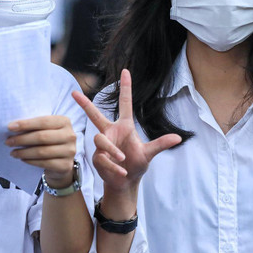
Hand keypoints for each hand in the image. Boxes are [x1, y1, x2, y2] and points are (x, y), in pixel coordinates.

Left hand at [6, 115, 76, 185]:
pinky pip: (44, 163)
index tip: (10, 127)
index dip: (26, 124)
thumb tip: (12, 127)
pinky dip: (30, 161)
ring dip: (24, 152)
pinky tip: (22, 159)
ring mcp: (70, 151)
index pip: (43, 121)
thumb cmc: (50, 142)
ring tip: (13, 152)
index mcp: (65, 122)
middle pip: (42, 137)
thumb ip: (35, 127)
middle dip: (22, 139)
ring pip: (42, 151)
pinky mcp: (66, 165)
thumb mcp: (46, 130)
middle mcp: (70, 135)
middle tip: (8, 141)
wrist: (62, 162)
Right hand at [72, 69, 181, 192]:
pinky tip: (122, 171)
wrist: (126, 181)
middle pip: (95, 115)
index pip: (125, 103)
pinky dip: (113, 165)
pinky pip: (102, 158)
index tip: (125, 71)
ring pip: (100, 140)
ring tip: (123, 160)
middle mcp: (111, 132)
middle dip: (84, 104)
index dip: (125, 87)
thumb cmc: (136, 164)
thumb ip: (161, 144)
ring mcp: (102, 145)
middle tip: (74, 92)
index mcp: (125, 127)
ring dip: (112, 150)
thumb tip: (178, 138)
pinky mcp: (97, 157)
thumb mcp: (149, 153)